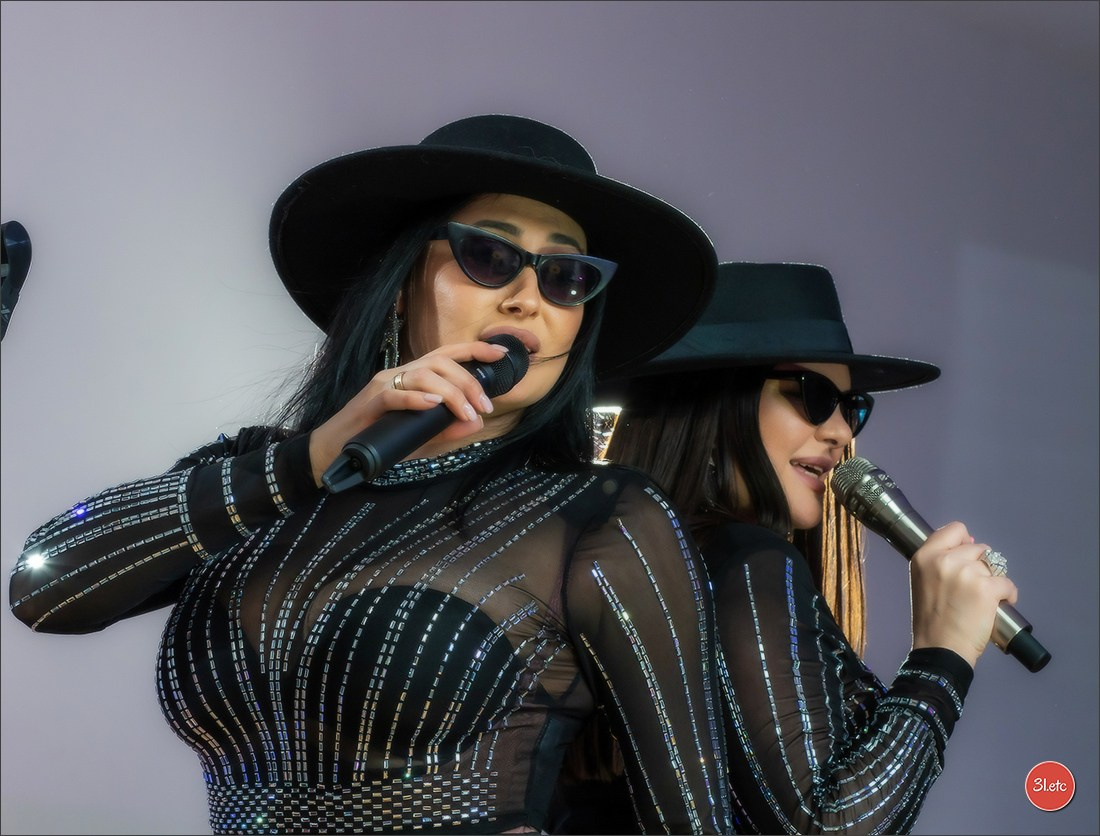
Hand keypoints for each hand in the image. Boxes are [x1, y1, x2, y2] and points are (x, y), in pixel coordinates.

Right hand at [307, 340, 511, 485]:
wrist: (337, 452)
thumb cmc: (379, 440)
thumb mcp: (421, 439)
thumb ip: (447, 431)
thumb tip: (476, 423)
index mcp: (414, 378)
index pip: (448, 355)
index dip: (475, 350)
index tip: (501, 355)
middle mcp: (400, 374)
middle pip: (441, 362)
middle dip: (469, 382)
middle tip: (485, 407)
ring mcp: (383, 384)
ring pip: (423, 374)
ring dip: (451, 393)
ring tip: (466, 413)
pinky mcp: (369, 401)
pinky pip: (396, 394)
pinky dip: (417, 399)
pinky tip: (433, 406)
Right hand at [909, 521, 1018, 667]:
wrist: (940, 649)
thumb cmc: (930, 619)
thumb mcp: (923, 581)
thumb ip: (940, 562)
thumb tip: (971, 545)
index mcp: (924, 556)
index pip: (954, 530)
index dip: (964, 542)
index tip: (965, 559)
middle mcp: (945, 559)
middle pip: (977, 548)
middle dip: (980, 565)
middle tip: (972, 588)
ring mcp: (967, 573)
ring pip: (994, 565)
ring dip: (994, 580)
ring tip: (984, 599)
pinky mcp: (987, 588)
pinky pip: (1008, 583)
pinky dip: (1008, 594)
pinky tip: (999, 605)